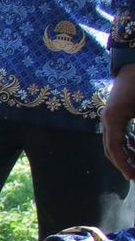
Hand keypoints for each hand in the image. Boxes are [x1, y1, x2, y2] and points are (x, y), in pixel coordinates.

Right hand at [102, 64, 134, 180]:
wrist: (134, 62)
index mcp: (114, 118)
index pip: (115, 149)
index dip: (124, 165)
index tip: (133, 177)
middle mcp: (108, 119)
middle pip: (111, 149)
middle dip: (124, 164)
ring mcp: (110, 116)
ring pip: (114, 144)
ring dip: (127, 156)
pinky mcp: (116, 114)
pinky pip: (119, 135)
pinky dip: (128, 145)